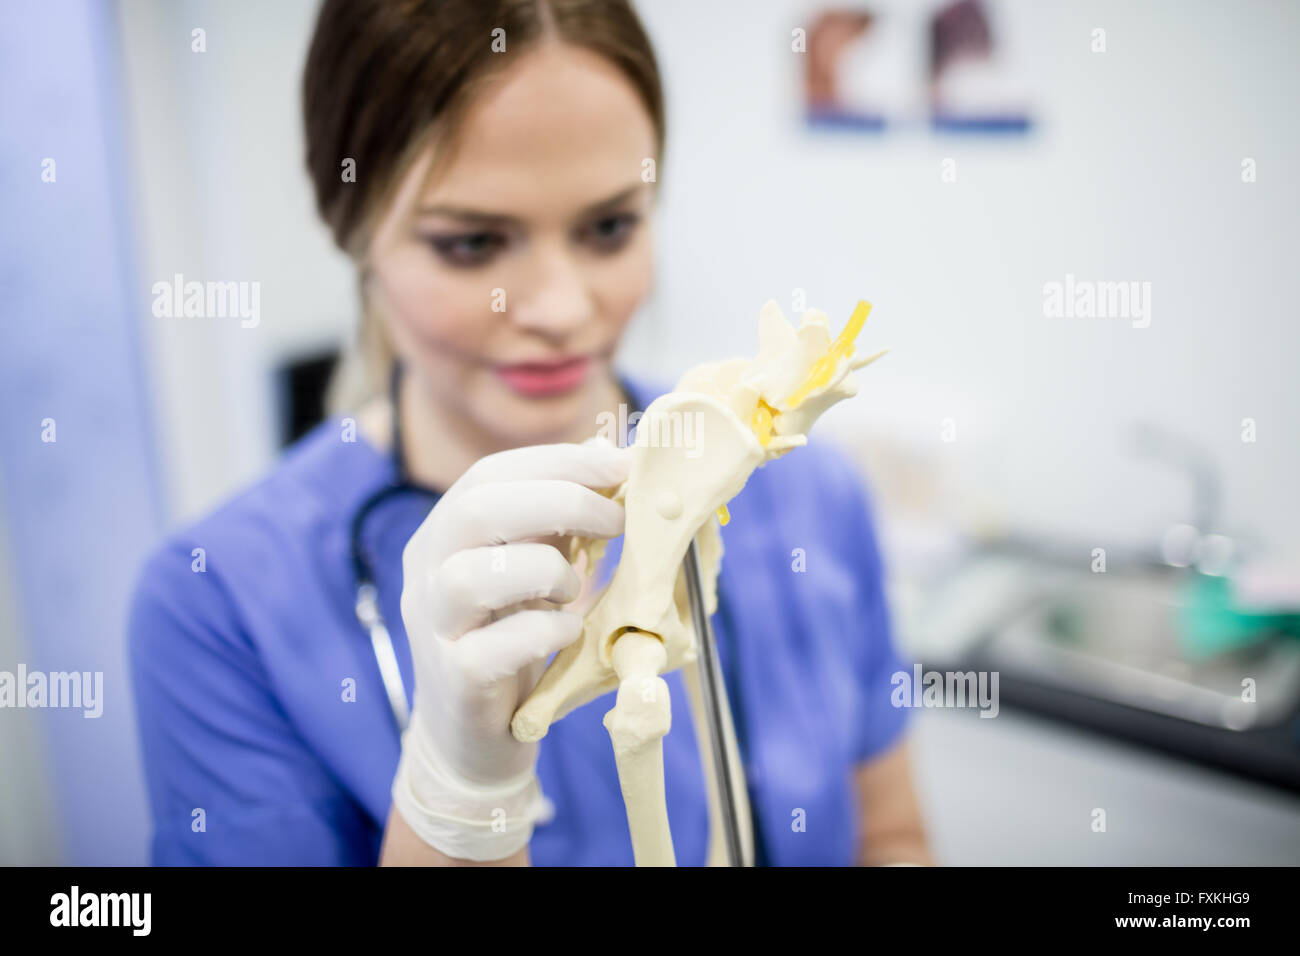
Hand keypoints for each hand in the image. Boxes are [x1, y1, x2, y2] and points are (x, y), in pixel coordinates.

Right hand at [391, 439, 629, 860]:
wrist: (472, 738)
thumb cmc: (510, 640)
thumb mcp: (532, 569)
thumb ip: (558, 522)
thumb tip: (611, 462)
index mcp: (443, 534)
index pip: (488, 475)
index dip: (558, 462)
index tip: (620, 463)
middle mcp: (425, 573)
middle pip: (473, 511)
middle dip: (560, 502)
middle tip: (617, 520)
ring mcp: (433, 627)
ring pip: (470, 576)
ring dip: (545, 572)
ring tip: (574, 589)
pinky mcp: (453, 679)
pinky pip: (495, 646)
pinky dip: (545, 631)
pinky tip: (567, 632)